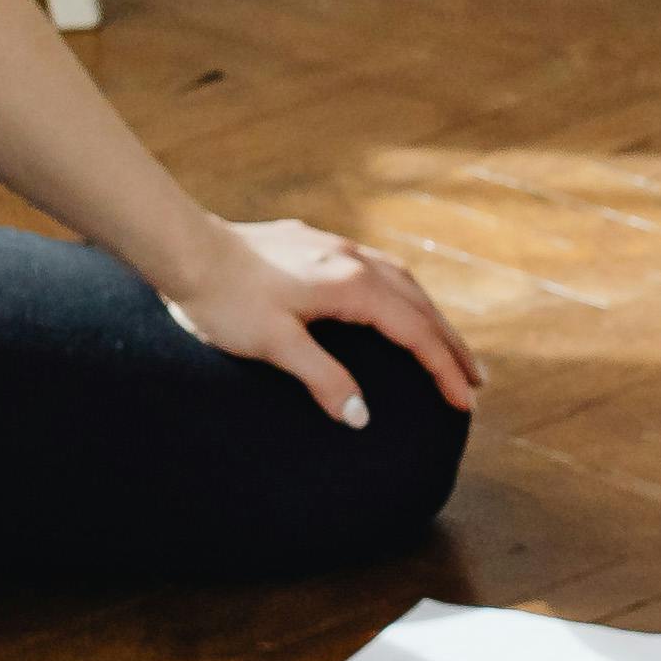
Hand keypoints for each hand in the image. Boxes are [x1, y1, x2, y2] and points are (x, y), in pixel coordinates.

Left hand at [165, 217, 483, 432]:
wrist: (184, 248)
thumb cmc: (223, 300)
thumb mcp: (274, 345)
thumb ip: (322, 378)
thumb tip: (361, 416)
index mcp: (351, 286)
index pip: (415, 333)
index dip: (443, 370)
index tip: (465, 403)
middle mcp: (353, 260)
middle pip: (420, 306)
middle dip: (451, 345)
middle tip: (476, 381)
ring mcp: (335, 247)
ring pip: (402, 283)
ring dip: (430, 317)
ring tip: (445, 345)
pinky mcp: (315, 243)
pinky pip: (378, 270)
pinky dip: (402, 295)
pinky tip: (393, 303)